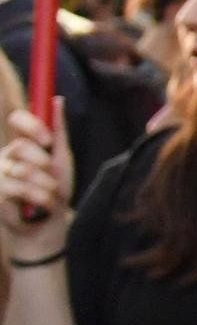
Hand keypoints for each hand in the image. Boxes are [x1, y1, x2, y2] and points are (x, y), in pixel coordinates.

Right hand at [0, 109, 72, 245]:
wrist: (48, 224)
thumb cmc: (55, 190)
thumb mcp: (62, 158)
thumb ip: (58, 131)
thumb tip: (57, 99)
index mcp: (23, 144)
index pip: (17, 120)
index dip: (31, 126)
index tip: (48, 140)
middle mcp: (6, 157)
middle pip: (19, 146)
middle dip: (43, 163)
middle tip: (53, 178)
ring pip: (21, 171)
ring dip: (45, 186)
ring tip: (49, 196)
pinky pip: (17, 189)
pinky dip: (38, 199)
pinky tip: (39, 207)